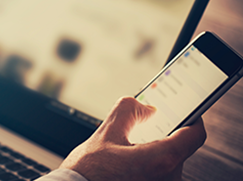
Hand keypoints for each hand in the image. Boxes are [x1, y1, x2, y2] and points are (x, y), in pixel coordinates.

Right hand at [60, 97, 205, 180]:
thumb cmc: (88, 172)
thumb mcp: (106, 133)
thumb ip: (128, 111)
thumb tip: (145, 107)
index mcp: (160, 160)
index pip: (195, 135)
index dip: (192, 118)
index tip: (185, 111)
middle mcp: (167, 179)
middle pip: (179, 148)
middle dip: (164, 135)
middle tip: (146, 126)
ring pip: (168, 162)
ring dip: (155, 151)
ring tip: (131, 147)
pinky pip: (160, 175)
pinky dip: (150, 165)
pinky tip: (130, 162)